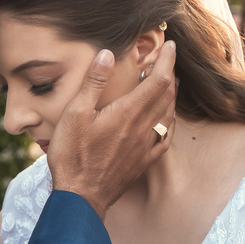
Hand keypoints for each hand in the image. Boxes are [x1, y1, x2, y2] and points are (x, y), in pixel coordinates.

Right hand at [48, 42, 176, 219]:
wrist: (81, 197)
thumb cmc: (73, 156)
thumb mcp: (75, 114)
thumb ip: (93, 83)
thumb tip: (107, 54)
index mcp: (127, 113)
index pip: (158, 80)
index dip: (167, 61)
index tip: (170, 46)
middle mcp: (142, 128)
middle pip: (166, 95)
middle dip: (170, 73)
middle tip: (168, 58)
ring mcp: (145, 147)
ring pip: (168, 115)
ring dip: (171, 95)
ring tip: (169, 82)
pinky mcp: (143, 162)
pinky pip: (165, 138)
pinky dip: (170, 122)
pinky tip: (167, 119)